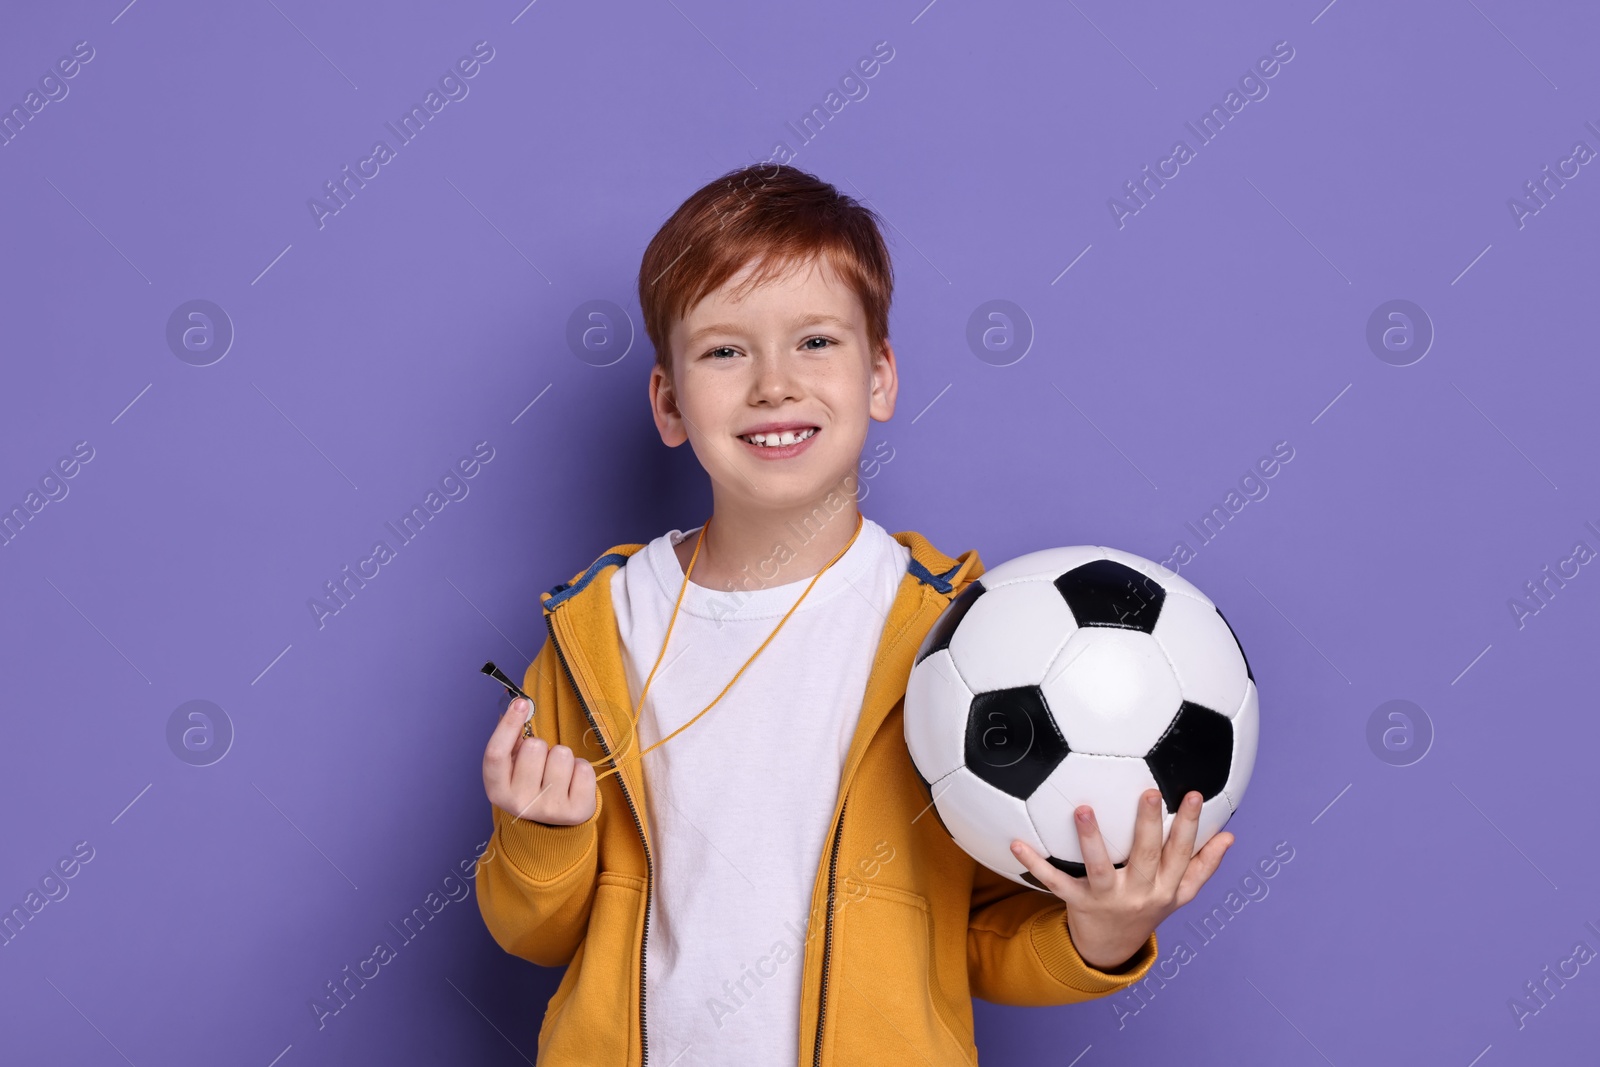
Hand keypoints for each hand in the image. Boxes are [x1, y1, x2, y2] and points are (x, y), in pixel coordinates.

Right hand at [482, 698, 596, 825]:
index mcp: (498, 789)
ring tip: (559, 773)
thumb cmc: (530, 784)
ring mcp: (549, 809)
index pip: (496, 753)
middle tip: (542, 762)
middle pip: (534, 747)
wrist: (551, 825)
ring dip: (563, 757)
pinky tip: (573, 782)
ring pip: (562, 754)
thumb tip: (520, 703)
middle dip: (542, 746)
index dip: (508, 724)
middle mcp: (520, 802)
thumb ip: (512, 738)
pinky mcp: (576, 811)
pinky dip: (581, 769)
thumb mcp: (513, 768)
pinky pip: (584, 768)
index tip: (522, 702)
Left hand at [1010, 788, 1232, 970]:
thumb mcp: (1179, 893)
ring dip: (1091, 839)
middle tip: (1148, 791)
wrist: (1112, 949)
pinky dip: (1034, 863)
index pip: (1183, 854)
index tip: (1192, 794)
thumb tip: (1229, 835)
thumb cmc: (1147, 907)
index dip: (1190, 826)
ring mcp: (1107, 899)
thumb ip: (1202, 865)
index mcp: (1166, 889)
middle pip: (1148, 857)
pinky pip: (1054, 882)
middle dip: (1149, 825)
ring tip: (1083, 809)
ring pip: (1101, 868)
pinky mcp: (1077, 903)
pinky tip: (1015, 843)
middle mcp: (1140, 894)